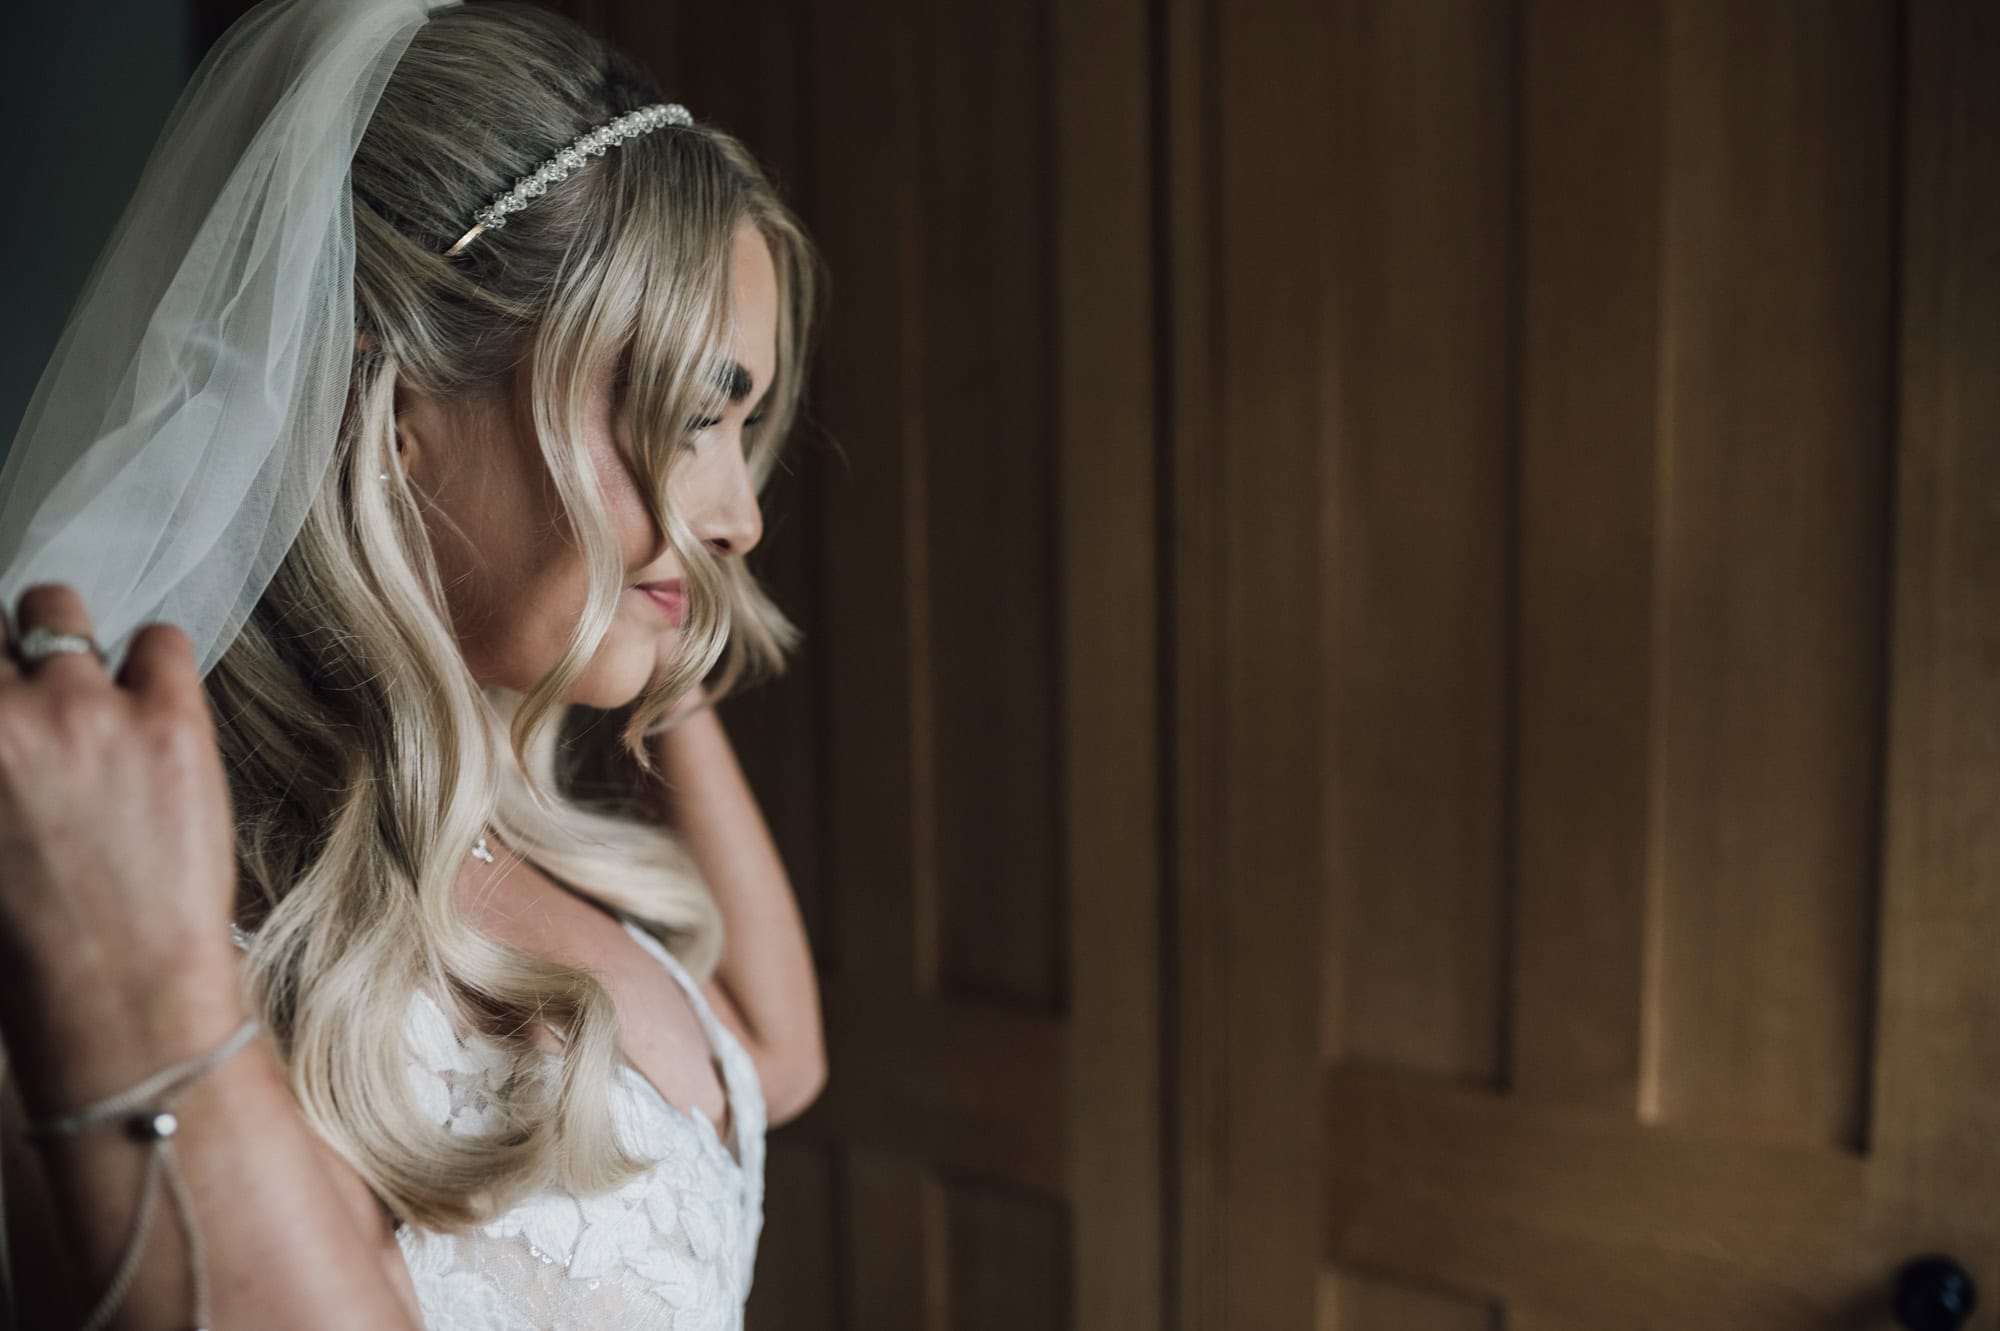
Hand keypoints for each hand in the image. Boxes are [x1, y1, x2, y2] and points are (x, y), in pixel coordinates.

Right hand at [0, 584, 240, 1038]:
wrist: (117, 996)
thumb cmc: (31, 942)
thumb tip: (10, 742)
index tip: (4, 696)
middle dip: (6, 655)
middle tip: (31, 697)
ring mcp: (80, 712)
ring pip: (58, 612)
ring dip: (67, 644)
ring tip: (88, 695)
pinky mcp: (167, 721)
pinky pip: (159, 640)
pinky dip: (153, 664)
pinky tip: (155, 710)